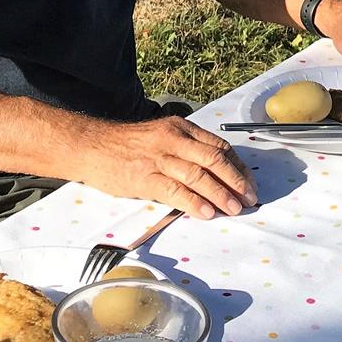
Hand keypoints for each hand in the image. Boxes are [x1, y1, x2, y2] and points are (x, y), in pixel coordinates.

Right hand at [74, 117, 257, 220]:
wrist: (91, 146)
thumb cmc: (126, 145)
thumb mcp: (160, 136)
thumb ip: (185, 149)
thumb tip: (214, 173)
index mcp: (180, 128)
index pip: (219, 147)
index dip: (238, 167)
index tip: (249, 183)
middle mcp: (173, 139)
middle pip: (215, 160)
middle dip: (237, 181)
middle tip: (250, 198)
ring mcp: (159, 158)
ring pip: (200, 175)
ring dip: (221, 194)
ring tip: (234, 209)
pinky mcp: (145, 177)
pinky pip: (176, 191)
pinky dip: (195, 203)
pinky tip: (207, 213)